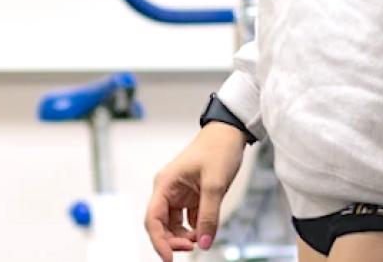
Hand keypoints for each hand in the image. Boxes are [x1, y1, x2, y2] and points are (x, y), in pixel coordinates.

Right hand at [144, 124, 248, 261]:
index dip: (158, 241)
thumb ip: (209, 216)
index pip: (153, 218)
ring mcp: (178, 194)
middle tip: (192, 249)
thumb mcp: (215, 185)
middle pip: (160, 225)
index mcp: (165, 184)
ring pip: (173, 225)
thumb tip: (204, 243)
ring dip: (183, 236)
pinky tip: (204, 232)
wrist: (229, 134)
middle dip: (173, 240)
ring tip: (200, 240)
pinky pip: (187, 220)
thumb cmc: (218, 150)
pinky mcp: (190, 197)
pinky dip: (194, 230)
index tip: (169, 258)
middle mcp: (167, 190)